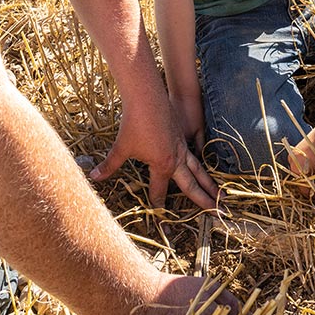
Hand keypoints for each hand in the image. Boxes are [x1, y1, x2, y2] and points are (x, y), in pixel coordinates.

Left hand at [91, 99, 217, 209]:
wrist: (147, 95)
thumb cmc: (134, 123)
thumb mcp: (121, 147)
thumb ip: (109, 165)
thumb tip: (93, 177)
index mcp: (162, 165)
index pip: (159, 192)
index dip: (158, 205)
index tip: (162, 219)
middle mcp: (176, 158)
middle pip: (191, 184)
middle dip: (204, 199)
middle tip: (217, 212)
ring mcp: (181, 145)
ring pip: (198, 169)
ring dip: (209, 183)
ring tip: (221, 195)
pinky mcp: (181, 134)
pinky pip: (193, 154)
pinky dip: (200, 164)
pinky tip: (201, 168)